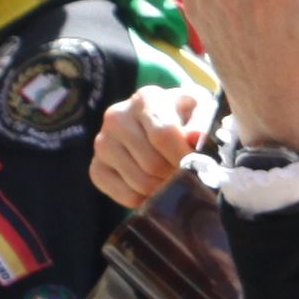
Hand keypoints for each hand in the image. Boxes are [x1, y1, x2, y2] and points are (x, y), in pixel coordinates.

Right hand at [90, 83, 213, 212]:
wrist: (158, 120)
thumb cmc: (185, 115)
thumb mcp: (201, 110)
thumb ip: (202, 122)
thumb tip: (194, 138)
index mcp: (145, 98)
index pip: (163, 134)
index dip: (184, 157)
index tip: (200, 168)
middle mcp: (117, 117)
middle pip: (151, 163)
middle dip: (176, 176)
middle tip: (190, 178)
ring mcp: (102, 143)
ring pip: (140, 182)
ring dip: (164, 189)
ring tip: (176, 181)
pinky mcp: (96, 168)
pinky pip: (125, 195)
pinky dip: (146, 199)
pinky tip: (156, 188)